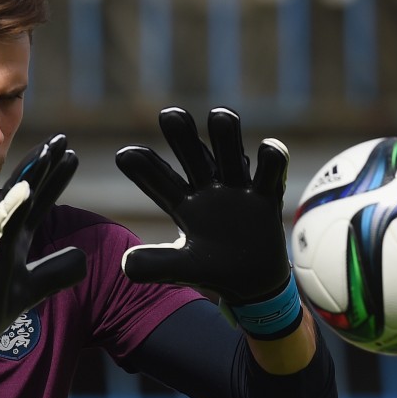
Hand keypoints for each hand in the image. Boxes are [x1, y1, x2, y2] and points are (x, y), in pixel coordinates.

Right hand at [0, 135, 86, 397]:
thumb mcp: (37, 285)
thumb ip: (57, 269)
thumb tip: (83, 258)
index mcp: (18, 235)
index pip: (40, 200)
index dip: (54, 178)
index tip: (71, 154)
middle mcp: (6, 233)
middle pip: (29, 192)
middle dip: (45, 166)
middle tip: (62, 139)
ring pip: (16, 204)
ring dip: (31, 178)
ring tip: (47, 154)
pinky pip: (4, 230)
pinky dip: (15, 209)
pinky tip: (28, 191)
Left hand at [115, 106, 301, 338]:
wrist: (252, 281)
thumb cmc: (213, 270)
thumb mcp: (183, 269)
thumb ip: (157, 266)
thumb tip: (125, 264)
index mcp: (183, 205)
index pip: (160, 183)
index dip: (145, 170)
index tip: (124, 155)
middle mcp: (208, 190)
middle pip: (193, 157)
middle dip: (183, 136)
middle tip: (170, 115)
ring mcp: (238, 189)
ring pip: (230, 155)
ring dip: (225, 136)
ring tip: (219, 116)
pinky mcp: (266, 196)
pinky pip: (271, 173)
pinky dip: (272, 158)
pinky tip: (268, 148)